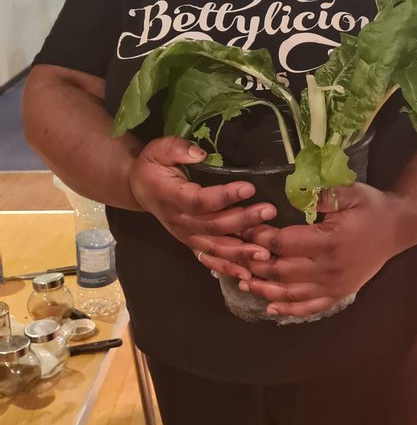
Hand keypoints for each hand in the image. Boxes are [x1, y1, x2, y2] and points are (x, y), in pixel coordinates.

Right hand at [129, 136, 275, 278]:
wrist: (140, 188)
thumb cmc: (153, 166)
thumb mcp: (158, 149)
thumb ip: (177, 149)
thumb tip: (200, 153)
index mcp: (170, 197)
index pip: (200, 201)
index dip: (224, 197)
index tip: (249, 188)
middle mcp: (178, 221)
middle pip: (213, 226)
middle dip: (243, 221)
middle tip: (269, 212)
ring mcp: (185, 236)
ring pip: (214, 247)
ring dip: (240, 252)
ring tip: (264, 252)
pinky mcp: (191, 244)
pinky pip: (209, 260)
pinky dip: (228, 269)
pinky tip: (248, 275)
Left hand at [239, 182, 402, 318]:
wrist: (398, 229)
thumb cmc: (371, 207)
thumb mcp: (351, 192)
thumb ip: (324, 194)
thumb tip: (296, 193)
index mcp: (331, 241)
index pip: (284, 244)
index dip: (260, 238)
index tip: (244, 228)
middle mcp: (330, 269)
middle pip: (281, 272)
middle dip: (255, 264)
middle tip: (236, 254)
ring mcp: (335, 286)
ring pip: (290, 294)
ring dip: (264, 289)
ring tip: (243, 281)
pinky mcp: (339, 294)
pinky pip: (310, 307)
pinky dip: (288, 310)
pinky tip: (270, 307)